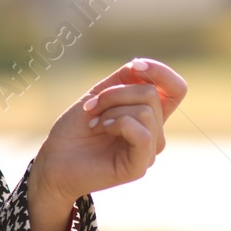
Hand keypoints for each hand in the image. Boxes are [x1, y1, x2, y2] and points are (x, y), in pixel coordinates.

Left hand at [29, 57, 188, 214]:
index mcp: (148, 114)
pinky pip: (142, 133)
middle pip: (151, 94)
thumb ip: (123, 80)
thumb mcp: (98, 95)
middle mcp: (154, 133)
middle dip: (114, 93)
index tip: (136, 65)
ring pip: (145, 111)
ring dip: (111, 111)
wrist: (54, 160)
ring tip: (95, 124)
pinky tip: (102, 130)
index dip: (161, 72)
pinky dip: (118, 124)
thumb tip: (141, 66)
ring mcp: (149, 150)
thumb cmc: (74, 130)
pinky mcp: (139, 165)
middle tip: (92, 108)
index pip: (175, 89)